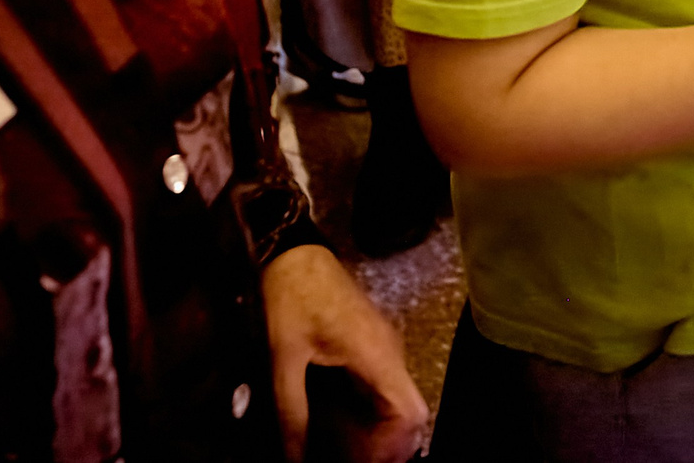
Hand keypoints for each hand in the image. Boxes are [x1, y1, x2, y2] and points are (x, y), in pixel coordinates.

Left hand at [263, 244, 427, 461]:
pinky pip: (383, 388)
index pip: (409, 412)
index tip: (366, 461)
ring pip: (399, 402)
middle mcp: (388, 352)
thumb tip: (294, 457)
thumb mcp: (283, 359)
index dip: (394, 447)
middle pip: (410, 412)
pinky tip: (342, 427)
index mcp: (376, 354)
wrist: (294, 252)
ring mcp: (383, 347)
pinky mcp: (371, 343)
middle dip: (388, 445)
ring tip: (349, 453)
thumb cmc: (291, 297)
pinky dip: (371, 414)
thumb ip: (292, 413)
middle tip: (357, 461)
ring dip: (380, 432)